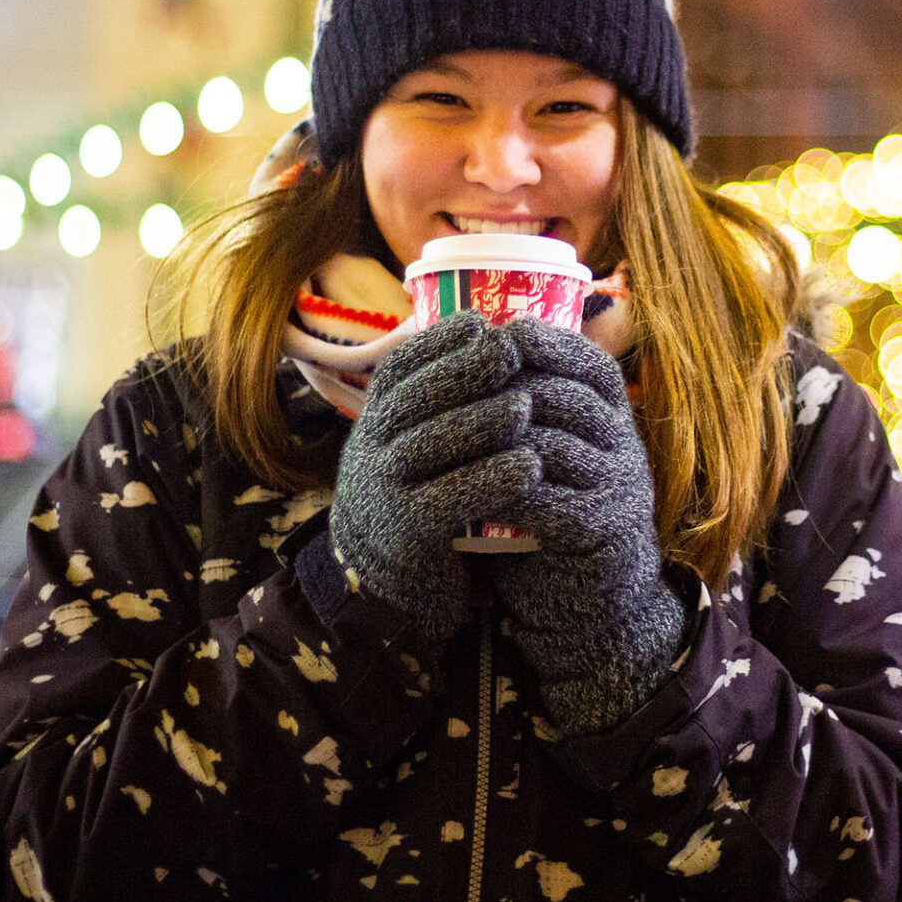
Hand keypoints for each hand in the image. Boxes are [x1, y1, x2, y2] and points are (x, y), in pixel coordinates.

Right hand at [322, 313, 538, 646]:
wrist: (385, 576)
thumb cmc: (419, 487)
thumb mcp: (413, 434)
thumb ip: (441, 392)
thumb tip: (490, 325)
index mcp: (376, 413)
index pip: (403, 364)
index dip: (444, 342)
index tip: (487, 325)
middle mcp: (371, 444)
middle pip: (419, 398)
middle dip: (468, 371)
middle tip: (514, 354)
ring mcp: (385, 487)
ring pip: (434, 444)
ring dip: (483, 421)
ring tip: (526, 405)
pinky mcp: (409, 531)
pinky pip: (452, 498)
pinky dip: (493, 479)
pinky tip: (530, 466)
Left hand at [492, 317, 685, 734]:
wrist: (584, 589)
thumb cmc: (553, 504)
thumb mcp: (547, 443)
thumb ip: (526, 400)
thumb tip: (475, 334)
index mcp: (616, 414)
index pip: (591, 363)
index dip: (549, 343)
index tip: (498, 332)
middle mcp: (627, 443)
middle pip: (566, 397)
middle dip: (508, 389)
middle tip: (455, 387)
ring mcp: (621, 485)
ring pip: (553, 445)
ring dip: (498, 439)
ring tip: (449, 435)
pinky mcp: (605, 528)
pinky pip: (550, 500)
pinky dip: (506, 490)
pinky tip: (472, 487)